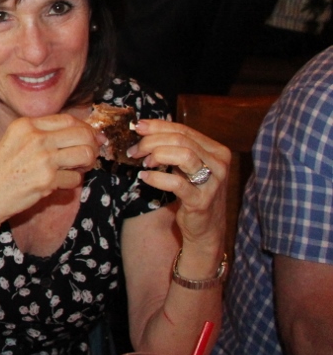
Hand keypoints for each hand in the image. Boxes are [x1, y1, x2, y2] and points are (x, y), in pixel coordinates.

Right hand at [0, 114, 97, 227]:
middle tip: (87, 155)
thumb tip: (87, 133)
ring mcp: (42, 159)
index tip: (89, 139)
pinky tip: (58, 183)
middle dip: (91, 145)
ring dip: (86, 164)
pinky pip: (75, 179)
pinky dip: (71, 183)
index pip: (69, 119)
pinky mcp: (47, 180)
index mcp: (26, 124)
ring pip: (85, 154)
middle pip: (83, 134)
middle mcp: (35, 138)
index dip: (84, 129)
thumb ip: (43, 133)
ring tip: (75, 169)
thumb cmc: (0, 169)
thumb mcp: (14, 140)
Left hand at [129, 118, 228, 247]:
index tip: (138, 127)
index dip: (158, 126)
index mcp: (216, 150)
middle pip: (181, 140)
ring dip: (157, 155)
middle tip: (135, 150)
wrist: (205, 228)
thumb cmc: (192, 191)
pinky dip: (156, 178)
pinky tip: (145, 177)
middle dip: (152, 142)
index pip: (184, 130)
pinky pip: (176, 183)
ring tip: (144, 163)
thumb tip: (144, 128)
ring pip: (184, 155)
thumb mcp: (187, 166)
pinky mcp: (201, 201)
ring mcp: (213, 183)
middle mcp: (219, 164)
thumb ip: (173, 148)